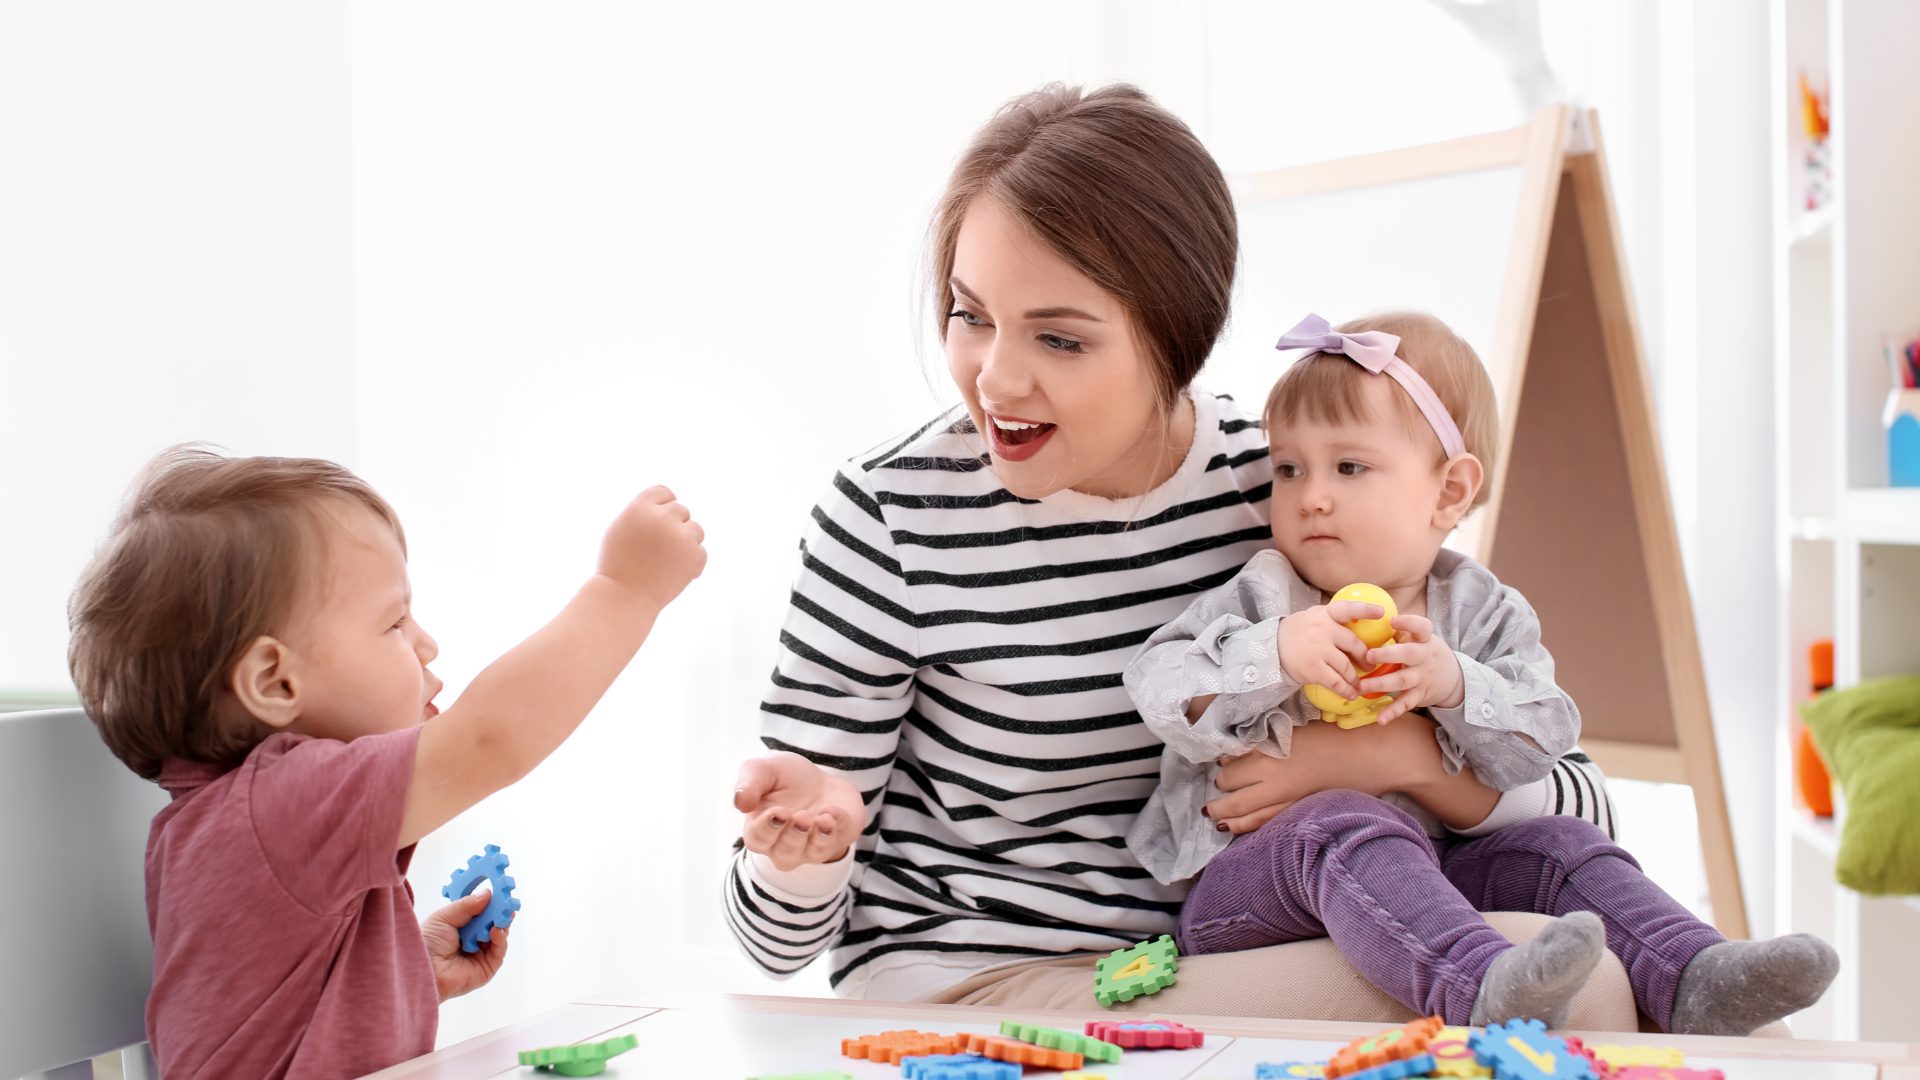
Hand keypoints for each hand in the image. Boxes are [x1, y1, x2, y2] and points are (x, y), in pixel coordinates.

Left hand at [422, 891, 509, 1001]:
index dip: (490, 904)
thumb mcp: (444, 917)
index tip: (499, 893)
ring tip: (501, 915)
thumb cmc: (427, 943)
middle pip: (493, 923)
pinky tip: (496, 930)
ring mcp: (480, 954)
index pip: (481, 913)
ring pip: (499, 936)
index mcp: (461, 928)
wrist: (423, 968)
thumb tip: (488, 894)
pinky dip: (500, 939)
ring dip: (501, 924)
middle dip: (499, 913)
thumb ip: (466, 905)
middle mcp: (472, 940)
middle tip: (506, 902)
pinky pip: (499, 952)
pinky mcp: (486, 968)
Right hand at [597, 486, 706, 608]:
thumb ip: (643, 511)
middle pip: (681, 510)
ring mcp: (680, 536)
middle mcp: (662, 518)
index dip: (661, 507)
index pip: (664, 492)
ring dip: (685, 542)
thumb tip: (668, 502)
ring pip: (696, 529)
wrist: (623, 598)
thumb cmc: (617, 564)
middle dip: (673, 526)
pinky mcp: (695, 555)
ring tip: (664, 561)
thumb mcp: (620, 528)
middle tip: (657, 549)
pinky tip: (672, 573)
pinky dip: (690, 562)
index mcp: (640, 507)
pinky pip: (700, 551)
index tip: (656, 523)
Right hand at [735, 751, 866, 870]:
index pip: (758, 840)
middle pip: (786, 855)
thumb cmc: (785, 779)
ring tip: (823, 818)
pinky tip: (833, 810)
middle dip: (795, 836)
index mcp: (761, 830)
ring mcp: (813, 846)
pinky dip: (839, 825)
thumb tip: (740, 802)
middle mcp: (785, 846)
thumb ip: (749, 783)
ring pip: (815, 854)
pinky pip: (841, 839)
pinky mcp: (838, 837)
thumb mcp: (764, 770)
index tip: (778, 811)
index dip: (767, 829)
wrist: (818, 779)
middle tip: (801, 815)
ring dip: (820, 838)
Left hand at [1202, 714, 1445, 833]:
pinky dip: (1247, 827)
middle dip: (1220, 789)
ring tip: (1214, 815)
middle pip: (1230, 784)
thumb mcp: (1301, 727)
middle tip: (1216, 791)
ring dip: (1225, 814)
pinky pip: (1266, 823)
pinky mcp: (1301, 810)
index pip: (1232, 759)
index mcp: (1273, 746)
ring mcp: (1287, 795)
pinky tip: (1234, 828)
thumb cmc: (1342, 734)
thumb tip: (1246, 748)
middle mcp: (1274, 772)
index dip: (1223, 763)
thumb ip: (1273, 739)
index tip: (1220, 764)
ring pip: (1244, 811)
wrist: (1377, 753)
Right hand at [1276, 600, 1381, 698]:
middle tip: (1369, 666)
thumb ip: (1332, 619)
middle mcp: (1323, 630)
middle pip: (1354, 645)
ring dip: (1355, 679)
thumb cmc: (1296, 633)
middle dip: (1365, 658)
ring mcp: (1318, 650)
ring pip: (1347, 667)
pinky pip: (1336, 682)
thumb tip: (1359, 621)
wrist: (1270, 649)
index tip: (1380, 612)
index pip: (1347, 609)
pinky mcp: (1313, 669)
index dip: (1365, 610)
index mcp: (1324, 615)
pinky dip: (1346, 690)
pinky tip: (1351, 694)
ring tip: (1358, 685)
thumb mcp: (1312, 618)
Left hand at [1356, 614, 1464, 723]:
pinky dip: (1393, 712)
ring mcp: (1422, 677)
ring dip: (1381, 683)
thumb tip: (1371, 620)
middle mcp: (1424, 657)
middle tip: (1368, 655)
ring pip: (1402, 680)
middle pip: (1408, 654)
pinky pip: (1406, 703)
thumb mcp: (1419, 639)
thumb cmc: (1425, 652)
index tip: (1393, 621)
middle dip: (1388, 655)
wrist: (1452, 678)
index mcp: (1424, 639)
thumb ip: (1401, 632)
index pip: (1422, 627)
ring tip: (1362, 686)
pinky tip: (1381, 719)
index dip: (1409, 623)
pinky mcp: (1420, 694)